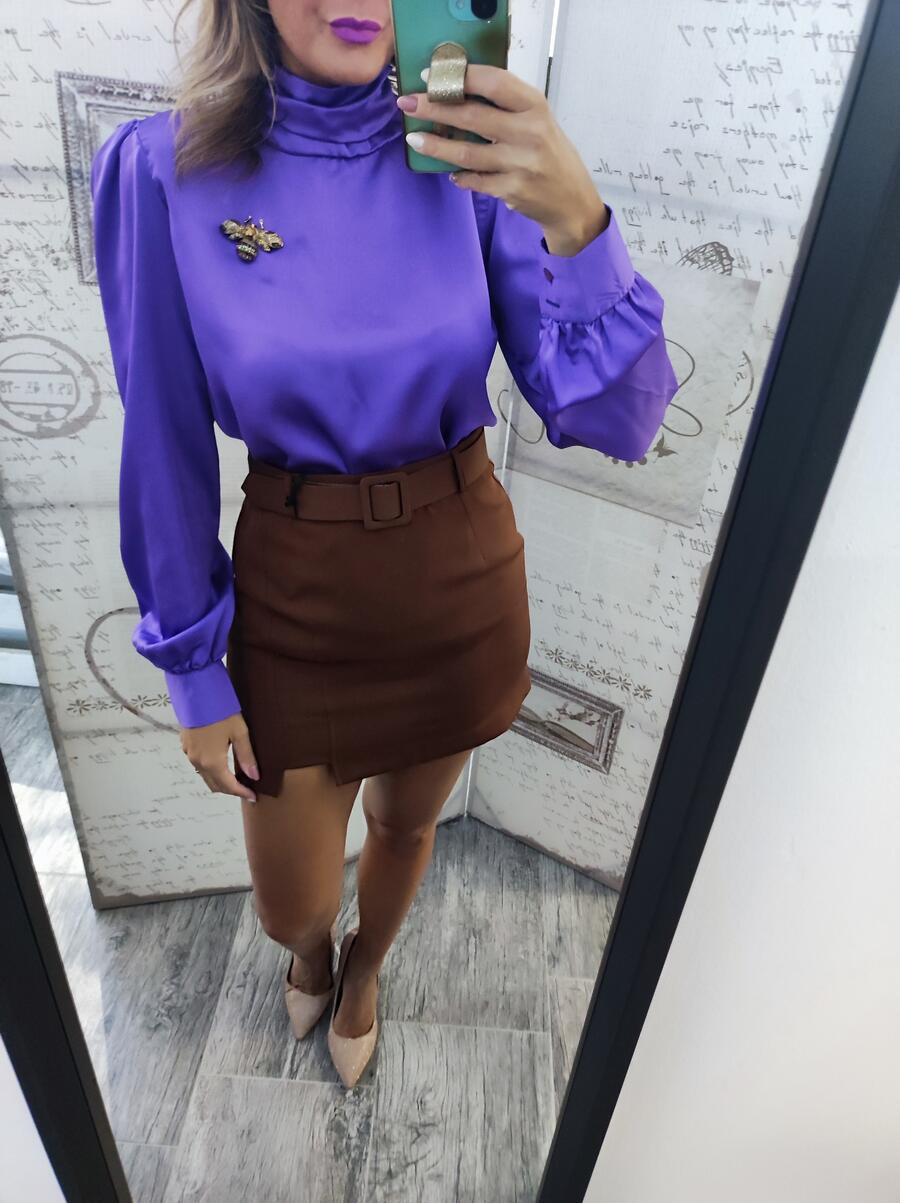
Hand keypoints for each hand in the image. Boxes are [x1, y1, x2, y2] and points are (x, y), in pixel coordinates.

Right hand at [181, 713, 259, 802]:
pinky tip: (221, 763)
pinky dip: (211, 771)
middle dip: (231, 790)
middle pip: (215, 785)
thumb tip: (254, 776)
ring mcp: (189, 754)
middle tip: (246, 789)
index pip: (229, 786)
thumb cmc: (221, 711)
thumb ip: (246, 756)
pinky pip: (199, 766)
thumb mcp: (239, 732)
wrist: (196, 693)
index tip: (253, 797)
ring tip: (236, 778)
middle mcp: (198, 762)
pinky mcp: (186, 745)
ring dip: (220, 781)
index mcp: (213, 762)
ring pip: (206, 776)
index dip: (242, 793)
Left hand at [397, 63, 609, 255]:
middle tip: (408, 104)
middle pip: (473, 116)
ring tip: (414, 140)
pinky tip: (450, 171)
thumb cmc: (549, 154)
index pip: (493, 82)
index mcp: (535, 106)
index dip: (459, 77)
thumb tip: (457, 93)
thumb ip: (506, 106)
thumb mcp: (538, 120)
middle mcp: (530, 133)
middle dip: (434, 108)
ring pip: (467, 152)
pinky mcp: (512, 190)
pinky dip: (460, 175)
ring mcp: (520, 164)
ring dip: (436, 146)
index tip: (430, 76)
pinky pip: (475, 180)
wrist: (572, 202)